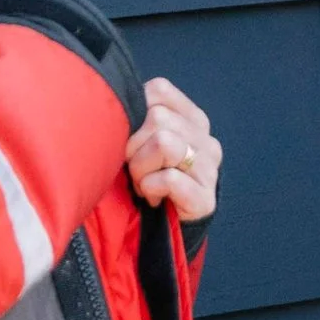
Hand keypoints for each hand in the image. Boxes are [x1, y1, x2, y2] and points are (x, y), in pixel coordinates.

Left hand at [127, 75, 219, 223]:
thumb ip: (137, 120)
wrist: (169, 229)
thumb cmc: (149, 178)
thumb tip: (110, 101)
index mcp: (192, 119)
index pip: (160, 90)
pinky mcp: (205, 198)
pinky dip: (150, 188)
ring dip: (141, 169)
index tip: (129, 138)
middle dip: (133, 147)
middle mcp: (205, 139)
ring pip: (164, 143)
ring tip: (142, 184)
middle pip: (157, 118)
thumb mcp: (143, 143)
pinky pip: (169, 178)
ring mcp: (209, 168)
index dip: (135, 111)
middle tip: (133, 170)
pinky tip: (152, 198)